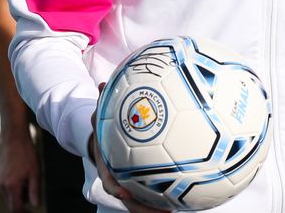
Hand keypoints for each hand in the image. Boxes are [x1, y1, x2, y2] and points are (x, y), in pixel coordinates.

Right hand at [0, 126, 39, 211]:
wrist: (14, 139)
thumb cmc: (27, 155)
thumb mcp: (35, 173)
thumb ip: (35, 190)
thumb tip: (36, 205)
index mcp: (11, 185)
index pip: (15, 208)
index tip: (30, 212)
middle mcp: (1, 185)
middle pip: (11, 202)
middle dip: (22, 199)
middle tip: (31, 185)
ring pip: (8, 193)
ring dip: (18, 191)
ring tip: (26, 174)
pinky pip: (5, 186)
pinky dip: (13, 184)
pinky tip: (19, 171)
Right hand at [90, 83, 168, 212]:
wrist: (101, 142)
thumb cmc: (105, 128)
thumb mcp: (102, 116)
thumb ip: (104, 101)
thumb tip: (103, 83)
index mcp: (108, 166)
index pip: (109, 182)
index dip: (116, 188)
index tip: (124, 192)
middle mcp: (118, 180)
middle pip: (129, 201)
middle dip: (143, 209)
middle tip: (164, 210)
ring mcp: (128, 185)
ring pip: (141, 203)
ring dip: (156, 209)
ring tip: (176, 209)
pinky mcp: (139, 185)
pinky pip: (151, 196)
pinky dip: (163, 198)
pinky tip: (183, 198)